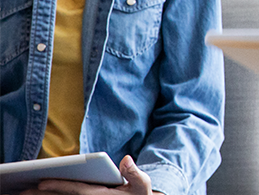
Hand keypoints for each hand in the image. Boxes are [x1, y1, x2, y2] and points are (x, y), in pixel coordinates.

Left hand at [23, 155, 157, 193]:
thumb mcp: (142, 186)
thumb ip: (135, 173)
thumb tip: (126, 158)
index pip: (77, 190)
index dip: (59, 186)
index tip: (42, 182)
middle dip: (46, 193)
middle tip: (25, 191)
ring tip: (27, 192)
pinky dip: (55, 194)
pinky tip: (42, 193)